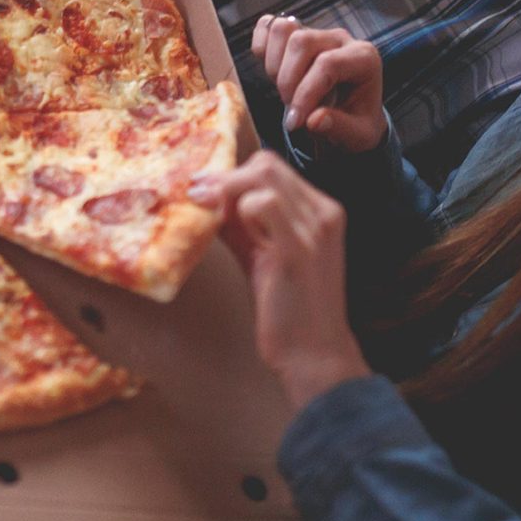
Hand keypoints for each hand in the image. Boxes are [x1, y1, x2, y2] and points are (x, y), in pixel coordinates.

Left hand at [190, 152, 369, 409]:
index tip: (205, 191)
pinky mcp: (296, 248)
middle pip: (265, 164)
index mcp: (321, 210)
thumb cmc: (286, 308)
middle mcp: (324, 212)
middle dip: (225, 178)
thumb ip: (241, 224)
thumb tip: (205, 196)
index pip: (272, 166)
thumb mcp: (263, 253)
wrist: (313, 355)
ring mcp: (314, 228)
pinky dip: (237, 208)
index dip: (234, 174)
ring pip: (262, 176)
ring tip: (210, 214)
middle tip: (197, 197)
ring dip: (227, 191)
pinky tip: (224, 228)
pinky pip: (261, 204)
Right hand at [252, 16, 386, 151]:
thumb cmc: (357, 123)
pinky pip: (268, 26)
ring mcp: (316, 32)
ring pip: (283, 30)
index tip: (295, 121)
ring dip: (274, 64)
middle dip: (288, 80)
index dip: (305, 93)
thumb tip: (313, 120)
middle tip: (291, 109)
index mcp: (364, 58)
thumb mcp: (357, 135)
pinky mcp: (295, 32)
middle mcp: (341, 39)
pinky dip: (262, 46)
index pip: (327, 64)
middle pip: (302, 42)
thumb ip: (338, 128)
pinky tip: (272, 72)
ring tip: (284, 90)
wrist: (351, 115)